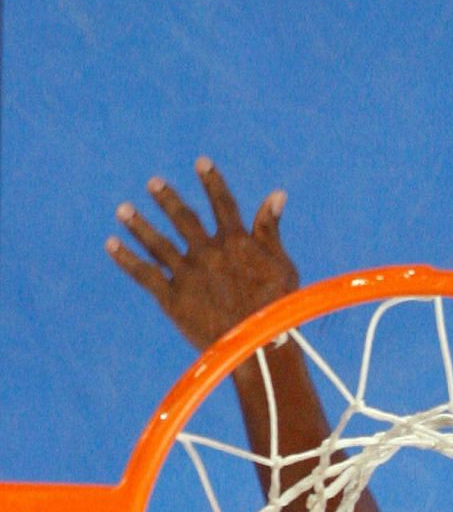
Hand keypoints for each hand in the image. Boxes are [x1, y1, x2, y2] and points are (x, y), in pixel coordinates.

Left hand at [106, 158, 296, 350]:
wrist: (260, 348)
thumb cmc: (279, 309)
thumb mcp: (283, 267)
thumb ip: (271, 230)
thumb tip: (276, 194)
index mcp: (237, 244)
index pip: (223, 205)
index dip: (212, 183)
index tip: (201, 162)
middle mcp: (208, 253)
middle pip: (183, 219)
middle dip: (167, 199)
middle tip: (153, 183)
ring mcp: (188, 274)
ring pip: (157, 243)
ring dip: (138, 224)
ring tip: (123, 209)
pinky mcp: (172, 298)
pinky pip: (143, 273)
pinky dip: (126, 258)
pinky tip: (111, 244)